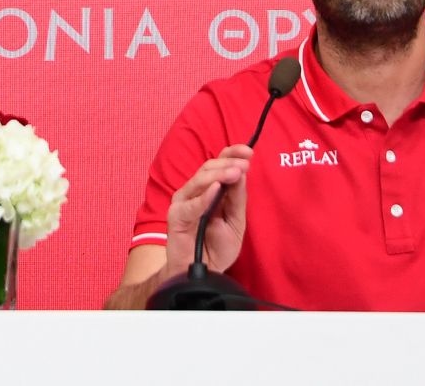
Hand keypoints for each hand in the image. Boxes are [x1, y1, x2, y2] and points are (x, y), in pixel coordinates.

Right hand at [163, 144, 253, 277]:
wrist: (204, 274)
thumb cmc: (217, 248)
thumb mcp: (236, 221)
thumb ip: (237, 198)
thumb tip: (242, 172)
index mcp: (209, 189)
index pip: (218, 164)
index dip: (232, 154)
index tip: (249, 151)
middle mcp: (194, 192)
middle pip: (209, 168)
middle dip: (228, 163)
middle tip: (245, 164)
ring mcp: (184, 203)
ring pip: (199, 181)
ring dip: (219, 174)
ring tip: (235, 172)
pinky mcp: (176, 217)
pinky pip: (190, 205)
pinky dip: (203, 197)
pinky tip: (216, 189)